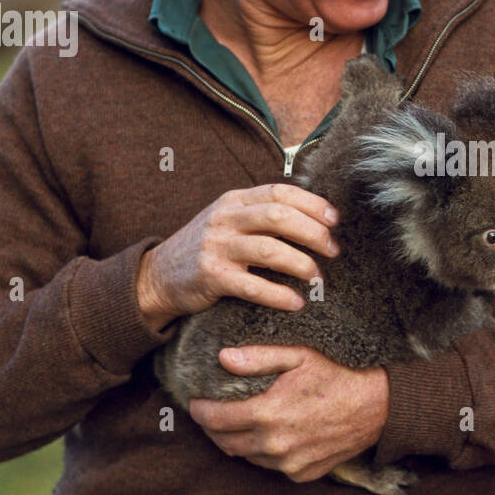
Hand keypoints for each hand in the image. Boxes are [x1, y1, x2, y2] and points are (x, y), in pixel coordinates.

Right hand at [137, 184, 340, 330]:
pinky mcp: (212, 277)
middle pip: (279, 217)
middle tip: (333, 250)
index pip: (280, 192)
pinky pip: (253, 286)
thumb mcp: (229, 221)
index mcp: (235, 200)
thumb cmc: (207, 248)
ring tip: (317, 277)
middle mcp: (226, 219)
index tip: (335, 220)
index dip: (312, 204)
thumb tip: (315, 217)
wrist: (158, 276)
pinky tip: (296, 302)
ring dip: (301, 264)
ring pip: (270, 250)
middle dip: (313, 233)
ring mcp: (217, 247)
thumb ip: (261, 214)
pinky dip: (279, 295)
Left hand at [188, 346, 389, 481]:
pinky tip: (270, 436)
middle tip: (210, 414)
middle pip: (225, 443)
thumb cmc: (338, 375)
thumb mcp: (299, 356)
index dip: (200, 411)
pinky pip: (271, 466)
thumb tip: (223, 358)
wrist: (378, 407)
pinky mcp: (302, 474)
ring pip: (246, 457)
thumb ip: (259, 358)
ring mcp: (288, 463)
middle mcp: (275, 445)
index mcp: (268, 413)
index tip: (196, 403)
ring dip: (236, 441)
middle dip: (212, 429)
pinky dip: (264, 453)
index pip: (215, 419)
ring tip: (237, 424)